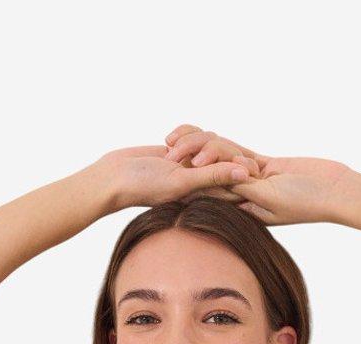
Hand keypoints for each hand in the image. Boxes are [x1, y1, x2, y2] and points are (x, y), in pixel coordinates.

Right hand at [91, 141, 260, 213]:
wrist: (114, 177)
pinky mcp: (182, 151)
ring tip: (169, 148)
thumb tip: (246, 174)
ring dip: (192, 138)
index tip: (220, 158)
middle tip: (180, 152)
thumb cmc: (144, 186)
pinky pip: (196, 134)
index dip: (237, 164)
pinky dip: (184, 132)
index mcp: (209, 196)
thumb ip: (213, 177)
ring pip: (210, 141)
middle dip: (208, 146)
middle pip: (226, 155)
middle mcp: (204, 182)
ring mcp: (193, 165)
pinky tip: (167, 139)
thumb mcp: (181, 181)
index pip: (237, 178)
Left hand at [163, 126, 355, 225]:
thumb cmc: (306, 202)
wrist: (333, 191)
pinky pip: (235, 152)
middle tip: (169, 148)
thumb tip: (219, 181)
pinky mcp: (263, 165)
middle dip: (189, 158)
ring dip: (201, 147)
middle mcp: (243, 195)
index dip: (187, 180)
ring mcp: (252, 179)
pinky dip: (219, 145)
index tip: (168, 170)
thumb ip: (246, 189)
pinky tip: (201, 135)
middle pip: (209, 174)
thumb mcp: (272, 198)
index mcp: (242, 209)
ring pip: (220, 158)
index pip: (208, 193)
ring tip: (180, 139)